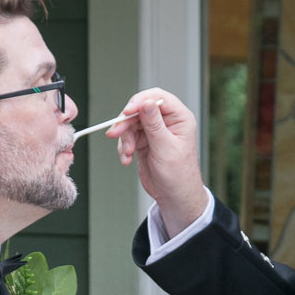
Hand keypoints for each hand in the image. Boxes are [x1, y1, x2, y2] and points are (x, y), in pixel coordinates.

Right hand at [106, 88, 208, 234]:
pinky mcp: (144, 142)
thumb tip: (146, 102)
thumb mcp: (165, 148)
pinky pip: (128, 137)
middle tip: (115, 133)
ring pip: (131, 124)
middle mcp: (167, 122)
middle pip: (140, 110)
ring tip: (126, 153)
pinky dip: (124, 148)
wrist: (174, 196)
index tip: (126, 112)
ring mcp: (154, 132)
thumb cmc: (178, 175)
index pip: (158, 98)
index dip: (140, 101)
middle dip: (126, 122)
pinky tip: (126, 159)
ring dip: (124, 138)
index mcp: (179, 118)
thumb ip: (154, 124)